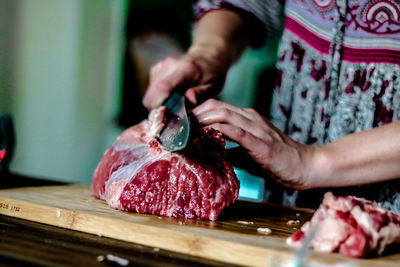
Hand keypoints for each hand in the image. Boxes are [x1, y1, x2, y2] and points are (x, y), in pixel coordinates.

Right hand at [142, 48, 229, 109]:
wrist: (206, 56)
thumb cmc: (212, 73)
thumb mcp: (213, 86)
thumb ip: (200, 94)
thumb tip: (188, 102)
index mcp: (186, 69)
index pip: (163, 87)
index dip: (159, 105)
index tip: (165, 118)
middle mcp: (168, 65)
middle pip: (151, 96)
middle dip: (159, 110)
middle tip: (174, 116)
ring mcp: (160, 67)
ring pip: (149, 96)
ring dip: (159, 105)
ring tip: (176, 104)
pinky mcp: (155, 70)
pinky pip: (151, 92)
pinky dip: (159, 98)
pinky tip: (172, 96)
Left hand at [192, 99, 316, 189]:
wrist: (306, 166)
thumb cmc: (279, 161)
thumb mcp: (249, 154)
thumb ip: (232, 151)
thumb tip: (211, 155)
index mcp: (248, 119)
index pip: (217, 107)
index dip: (197, 112)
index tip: (182, 124)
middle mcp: (250, 118)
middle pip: (216, 106)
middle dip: (194, 114)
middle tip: (178, 127)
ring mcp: (256, 128)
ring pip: (222, 114)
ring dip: (201, 120)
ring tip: (185, 131)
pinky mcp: (260, 142)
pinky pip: (234, 131)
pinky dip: (215, 132)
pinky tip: (203, 138)